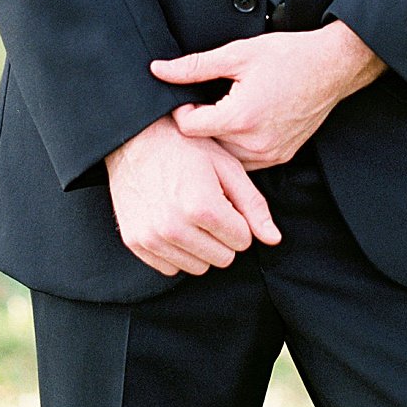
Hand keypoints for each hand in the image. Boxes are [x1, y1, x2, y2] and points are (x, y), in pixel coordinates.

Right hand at [102, 114, 281, 276]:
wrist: (132, 137)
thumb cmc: (184, 147)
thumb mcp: (225, 166)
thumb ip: (252, 204)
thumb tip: (273, 239)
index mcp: (202, 207)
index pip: (243, 241)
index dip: (238, 221)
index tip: (223, 202)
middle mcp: (174, 227)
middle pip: (223, 258)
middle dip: (221, 237)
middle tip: (206, 208)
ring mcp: (152, 236)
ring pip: (198, 267)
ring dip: (199, 247)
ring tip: (187, 215)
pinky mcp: (135, 241)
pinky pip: (169, 268)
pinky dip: (175, 252)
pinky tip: (170, 224)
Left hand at [150, 21, 388, 169]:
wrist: (332, 67)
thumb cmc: (287, 57)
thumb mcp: (236, 54)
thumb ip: (193, 66)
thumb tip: (158, 70)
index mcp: (240, 118)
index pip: (189, 128)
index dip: (181, 110)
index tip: (188, 97)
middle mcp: (255, 143)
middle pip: (205, 146)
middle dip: (197, 127)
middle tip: (198, 105)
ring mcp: (271, 154)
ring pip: (225, 157)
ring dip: (216, 140)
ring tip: (217, 114)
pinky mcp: (282, 156)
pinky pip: (247, 161)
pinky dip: (236, 147)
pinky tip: (238, 124)